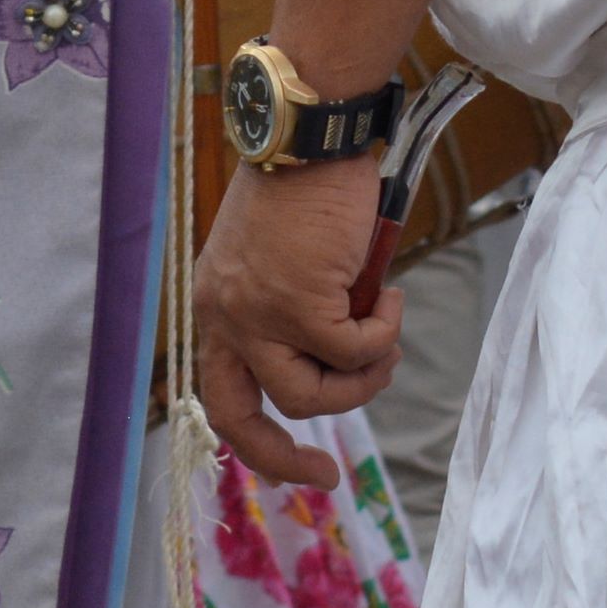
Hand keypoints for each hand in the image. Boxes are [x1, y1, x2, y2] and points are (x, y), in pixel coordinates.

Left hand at [186, 152, 397, 487]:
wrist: (312, 135)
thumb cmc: (307, 188)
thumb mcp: (285, 261)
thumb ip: (297, 313)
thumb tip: (341, 360)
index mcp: (216, 306)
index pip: (219, 396)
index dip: (254, 442)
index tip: (298, 464)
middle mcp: (224, 316)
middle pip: (245, 417)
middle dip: (287, 455)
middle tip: (329, 472)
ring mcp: (257, 314)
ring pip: (310, 394)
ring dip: (361, 378)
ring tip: (384, 335)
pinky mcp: (298, 303)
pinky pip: (353, 351)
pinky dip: (383, 333)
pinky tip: (390, 295)